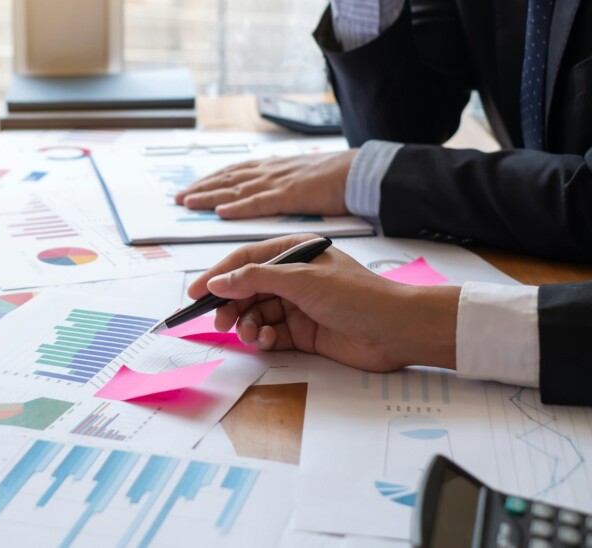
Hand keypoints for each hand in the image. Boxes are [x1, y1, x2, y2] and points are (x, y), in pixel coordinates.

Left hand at [175, 150, 356, 218]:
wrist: (358, 171)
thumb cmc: (332, 178)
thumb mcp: (297, 177)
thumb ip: (277, 184)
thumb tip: (260, 192)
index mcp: (270, 169)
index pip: (233, 174)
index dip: (210, 181)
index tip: (190, 188)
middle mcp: (268, 173)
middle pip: (227, 180)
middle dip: (201, 189)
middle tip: (178, 198)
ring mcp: (277, 183)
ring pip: (236, 189)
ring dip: (210, 196)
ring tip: (189, 202)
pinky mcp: (290, 195)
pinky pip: (259, 201)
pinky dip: (238, 206)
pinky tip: (222, 211)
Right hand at [187, 234, 459, 372]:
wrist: (399, 330)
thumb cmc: (357, 296)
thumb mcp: (302, 280)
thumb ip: (256, 279)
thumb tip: (218, 282)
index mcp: (293, 253)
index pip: (245, 261)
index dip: (218, 276)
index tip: (194, 294)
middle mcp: (293, 277)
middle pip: (246, 290)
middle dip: (231, 306)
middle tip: (221, 323)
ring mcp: (298, 305)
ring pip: (256, 314)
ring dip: (248, 325)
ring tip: (253, 335)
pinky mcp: (304, 332)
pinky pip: (270, 334)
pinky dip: (264, 339)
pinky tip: (268, 341)